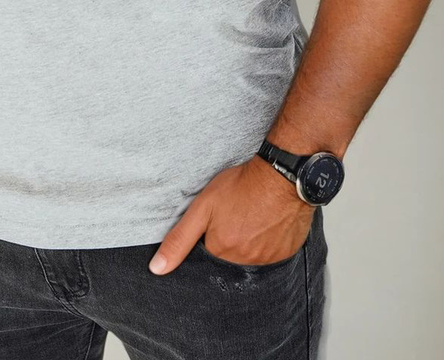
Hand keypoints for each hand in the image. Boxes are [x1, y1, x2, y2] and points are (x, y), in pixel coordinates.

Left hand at [149, 155, 314, 273]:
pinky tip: (268, 222)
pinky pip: (273, 254)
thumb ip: (179, 239)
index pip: (210, 254)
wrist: (281, 176)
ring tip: (252, 217)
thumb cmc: (241, 186)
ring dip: (250, 242)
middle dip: (231, 240)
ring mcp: (268, 259)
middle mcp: (245, 261)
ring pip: (252, 256)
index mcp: (222, 252)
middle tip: (236, 216)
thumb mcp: (203, 207)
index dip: (212, 236)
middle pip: (231, 257)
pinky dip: (269, 242)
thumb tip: (157, 268)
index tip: (218, 222)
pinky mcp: (286, 253)